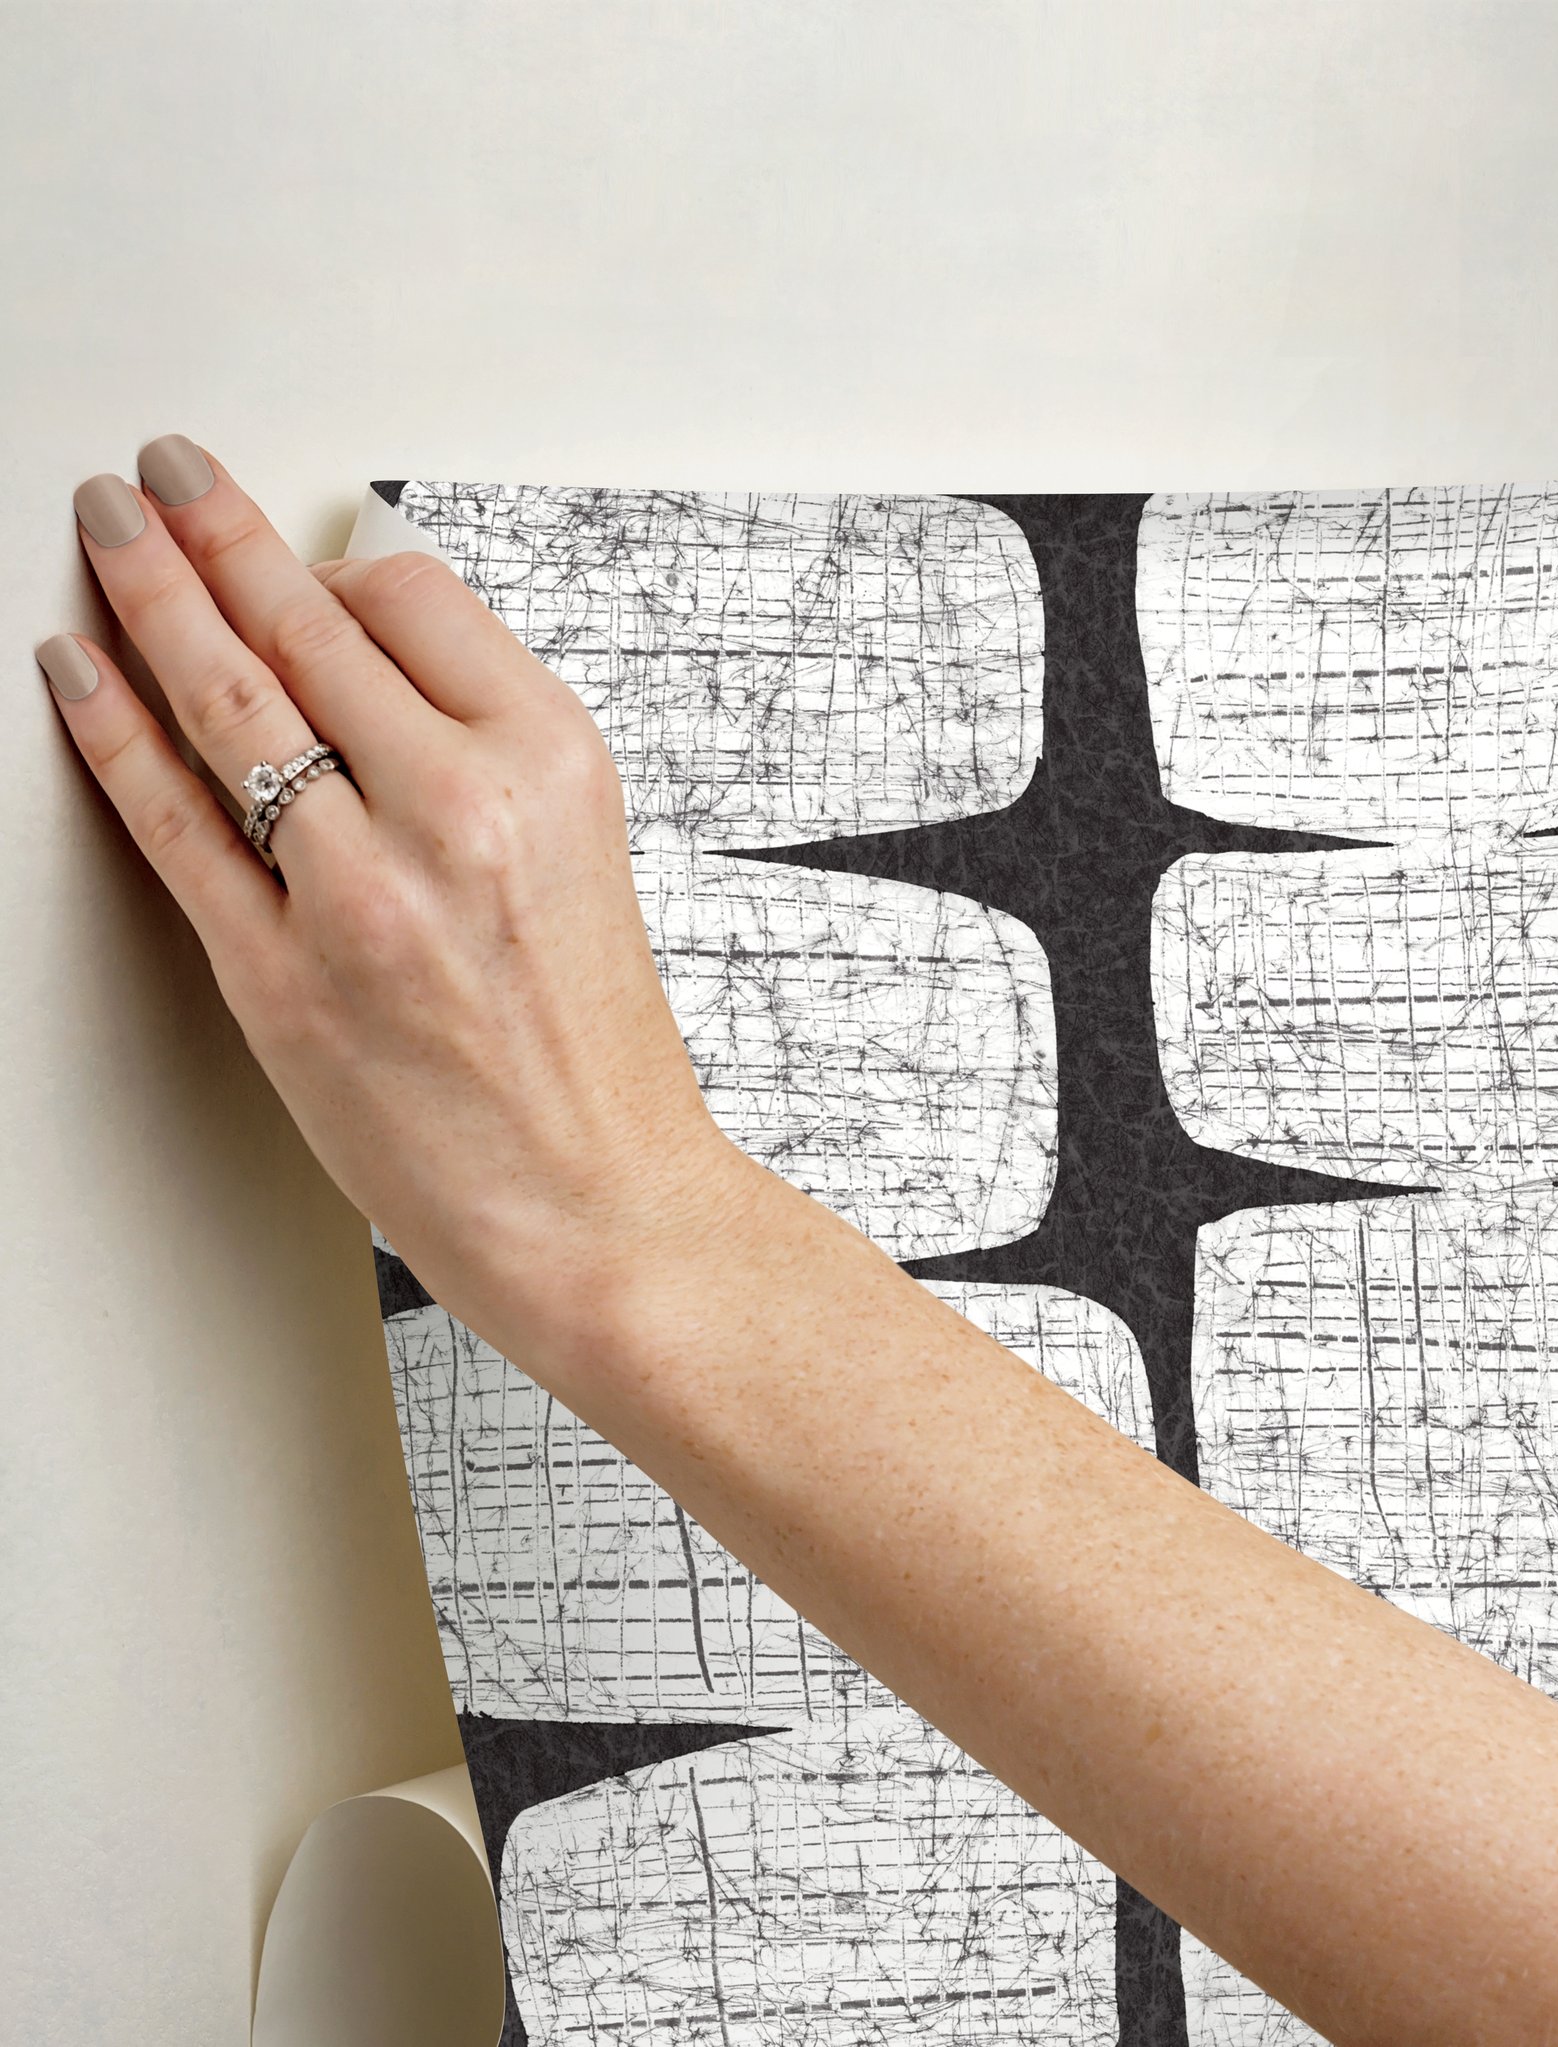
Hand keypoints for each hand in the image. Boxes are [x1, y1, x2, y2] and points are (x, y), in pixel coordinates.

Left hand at [36, 442, 735, 1373]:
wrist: (601, 1205)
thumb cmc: (596, 1053)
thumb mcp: (582, 857)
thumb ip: (482, 751)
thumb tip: (368, 656)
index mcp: (553, 767)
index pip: (412, 599)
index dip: (333, 564)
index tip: (294, 552)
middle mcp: (462, 812)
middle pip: (304, 625)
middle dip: (212, 530)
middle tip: (162, 477)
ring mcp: (363, 895)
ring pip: (225, 700)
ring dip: (144, 592)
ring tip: (106, 530)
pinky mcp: (282, 979)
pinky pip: (174, 822)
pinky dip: (111, 731)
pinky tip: (78, 669)